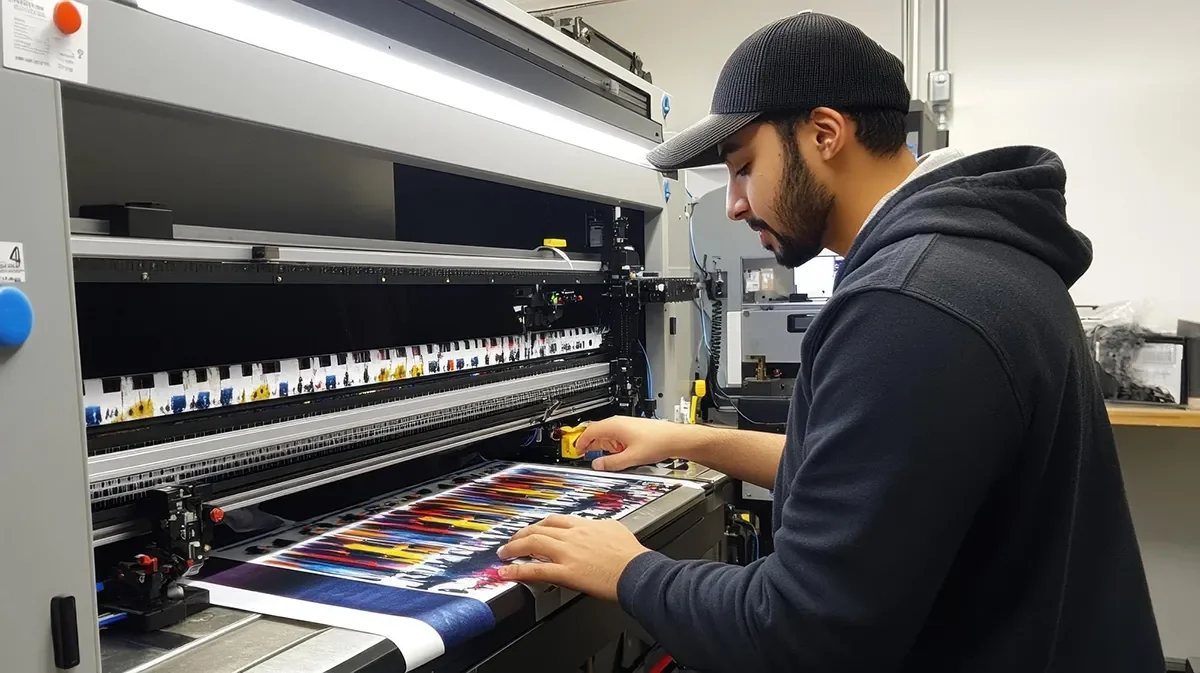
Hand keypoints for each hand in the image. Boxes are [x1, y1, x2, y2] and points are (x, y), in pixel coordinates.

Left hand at [496, 515, 648, 600]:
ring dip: (514, 548)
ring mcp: (567, 553)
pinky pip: (536, 569)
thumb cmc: (631, 555)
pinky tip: (506, 572)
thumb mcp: (616, 530)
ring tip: (504, 553)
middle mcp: (573, 536)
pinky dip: (517, 570)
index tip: (533, 529)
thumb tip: (597, 526)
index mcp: (584, 526)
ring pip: (533, 544)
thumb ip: (601, 526)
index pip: (554, 520)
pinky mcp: (566, 572)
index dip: (539, 525)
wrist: (636, 571)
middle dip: (521, 534)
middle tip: (512, 541)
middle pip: (539, 529)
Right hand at [577, 416, 707, 471]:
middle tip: (586, 454)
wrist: (674, 438)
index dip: (580, 442)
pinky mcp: (632, 428)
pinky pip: (616, 435)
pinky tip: (620, 454)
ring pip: (607, 433)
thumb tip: (597, 465)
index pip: (589, 431)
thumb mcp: (630, 458)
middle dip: (591, 444)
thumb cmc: (657, 442)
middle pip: (597, 431)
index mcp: (614, 426)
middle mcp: (619, 422)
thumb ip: (611, 463)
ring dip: (603, 445)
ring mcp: (626, 424)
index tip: (576, 450)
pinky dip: (613, 444)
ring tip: (607, 457)